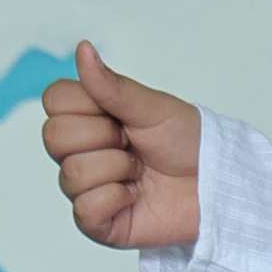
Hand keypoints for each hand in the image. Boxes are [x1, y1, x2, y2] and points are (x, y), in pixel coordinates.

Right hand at [41, 41, 200, 254]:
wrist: (218, 184)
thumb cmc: (188, 143)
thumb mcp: (152, 108)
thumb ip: (112, 85)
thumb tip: (83, 49)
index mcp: (89, 118)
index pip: (54, 100)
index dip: (88, 105)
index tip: (122, 115)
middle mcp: (81, 152)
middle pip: (54, 137)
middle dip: (103, 137)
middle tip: (133, 144)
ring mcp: (87, 188)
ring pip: (71, 174)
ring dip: (117, 168)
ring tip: (140, 172)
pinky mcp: (98, 222)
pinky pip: (84, 209)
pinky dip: (116, 199)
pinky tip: (135, 196)